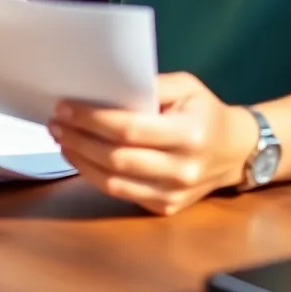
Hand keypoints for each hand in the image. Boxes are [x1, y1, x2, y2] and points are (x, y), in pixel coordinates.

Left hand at [49, 72, 257, 215]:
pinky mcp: (164, 207)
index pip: (131, 129)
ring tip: (61, 138)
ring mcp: (173, 194)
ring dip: (80, 159)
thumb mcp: (186, 86)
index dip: (93, 119)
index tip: (65, 106)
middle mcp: (182, 169)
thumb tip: (108, 86)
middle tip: (55, 121)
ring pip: (114, 182)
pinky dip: (94, 175)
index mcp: (189, 134)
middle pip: (117, 158)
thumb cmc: (205, 111)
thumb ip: (151, 84)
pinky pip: (121, 193)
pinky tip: (80, 156)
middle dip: (79, 138)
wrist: (235, 151)